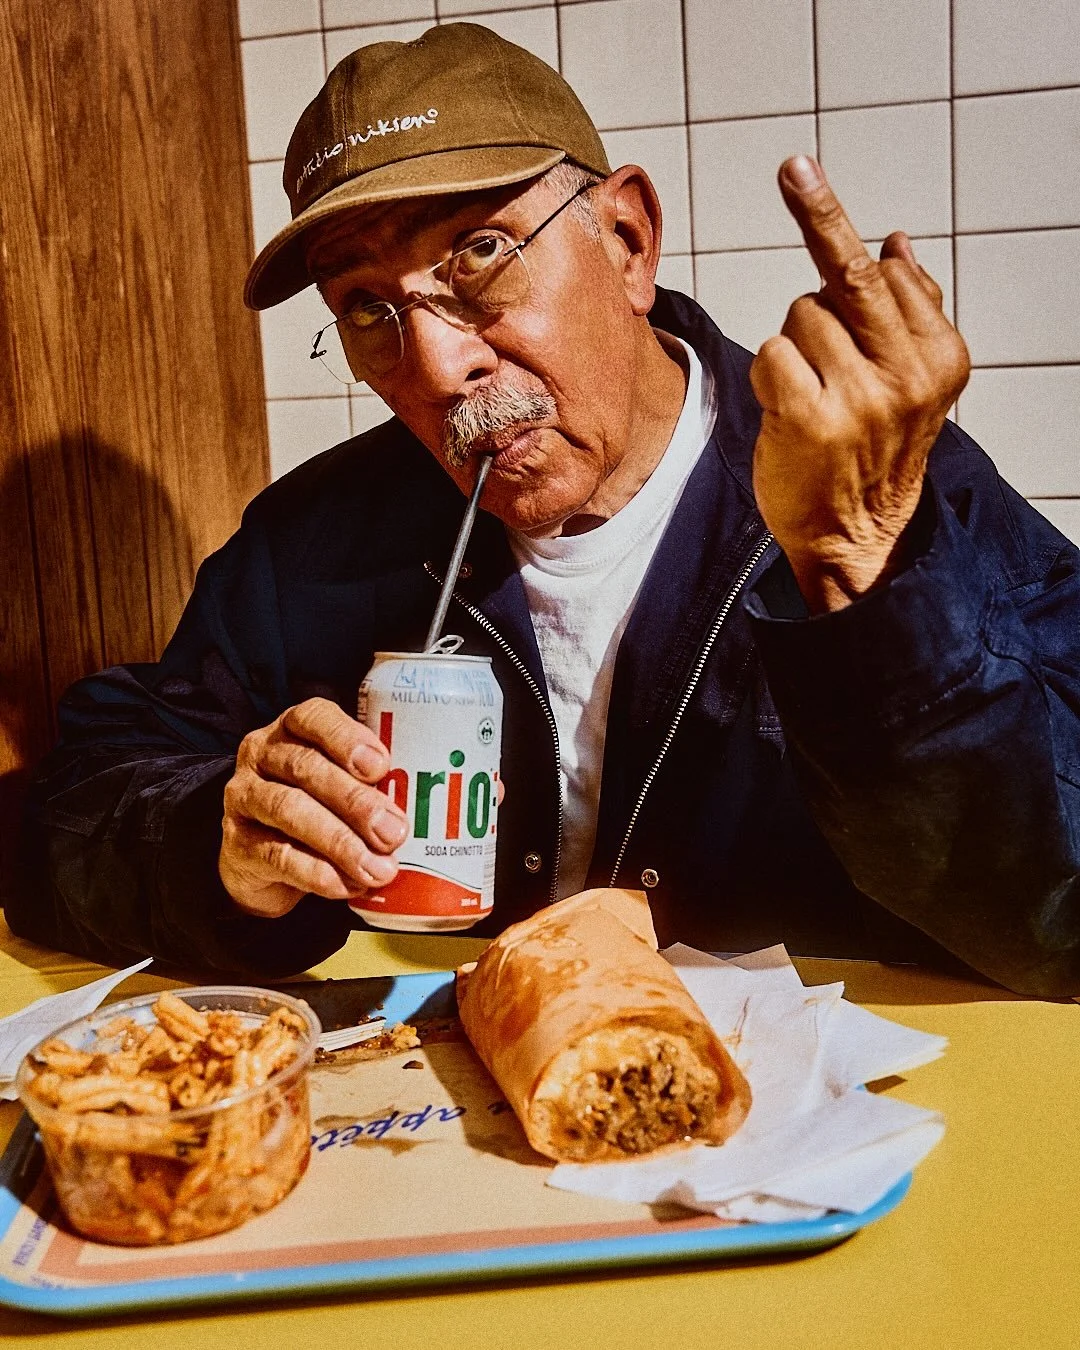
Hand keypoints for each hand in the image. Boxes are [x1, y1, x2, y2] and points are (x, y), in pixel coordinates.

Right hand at [218, 698, 408, 918]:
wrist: (260, 860)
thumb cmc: (315, 807)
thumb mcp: (340, 785)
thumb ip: (372, 786)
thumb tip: (423, 808)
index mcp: (292, 728)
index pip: (314, 718)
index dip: (347, 739)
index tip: (381, 767)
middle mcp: (262, 754)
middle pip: (307, 769)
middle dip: (356, 802)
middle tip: (394, 832)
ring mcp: (244, 797)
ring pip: (290, 811)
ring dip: (340, 843)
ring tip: (378, 868)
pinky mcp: (237, 843)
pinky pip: (278, 856)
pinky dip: (318, 873)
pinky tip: (348, 885)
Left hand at [749, 155, 969, 612]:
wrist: (857, 535)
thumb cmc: (876, 450)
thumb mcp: (915, 385)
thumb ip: (912, 314)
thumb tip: (898, 241)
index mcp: (941, 356)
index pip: (887, 274)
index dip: (844, 246)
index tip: (809, 180)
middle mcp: (908, 373)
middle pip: (849, 275)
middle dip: (819, 210)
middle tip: (793, 166)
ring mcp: (860, 397)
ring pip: (800, 317)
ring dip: (794, 346)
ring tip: (812, 393)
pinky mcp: (809, 418)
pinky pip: (773, 352)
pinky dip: (769, 374)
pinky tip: (786, 410)